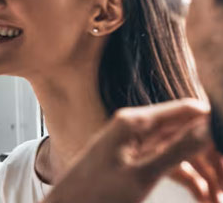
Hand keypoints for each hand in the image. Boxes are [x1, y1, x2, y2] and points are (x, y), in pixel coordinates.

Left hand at [43, 99, 214, 202]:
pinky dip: (191, 180)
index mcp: (134, 121)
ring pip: (184, 152)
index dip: (214, 125)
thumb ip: (175, 150)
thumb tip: (208, 129)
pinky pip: (172, 165)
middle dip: (213, 156)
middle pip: (190, 132)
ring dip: (206, 173)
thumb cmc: (93, 193)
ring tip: (218, 197)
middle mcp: (136, 127)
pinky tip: (205, 197)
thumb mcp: (141, 174)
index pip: (188, 110)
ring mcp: (137, 144)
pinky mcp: (136, 161)